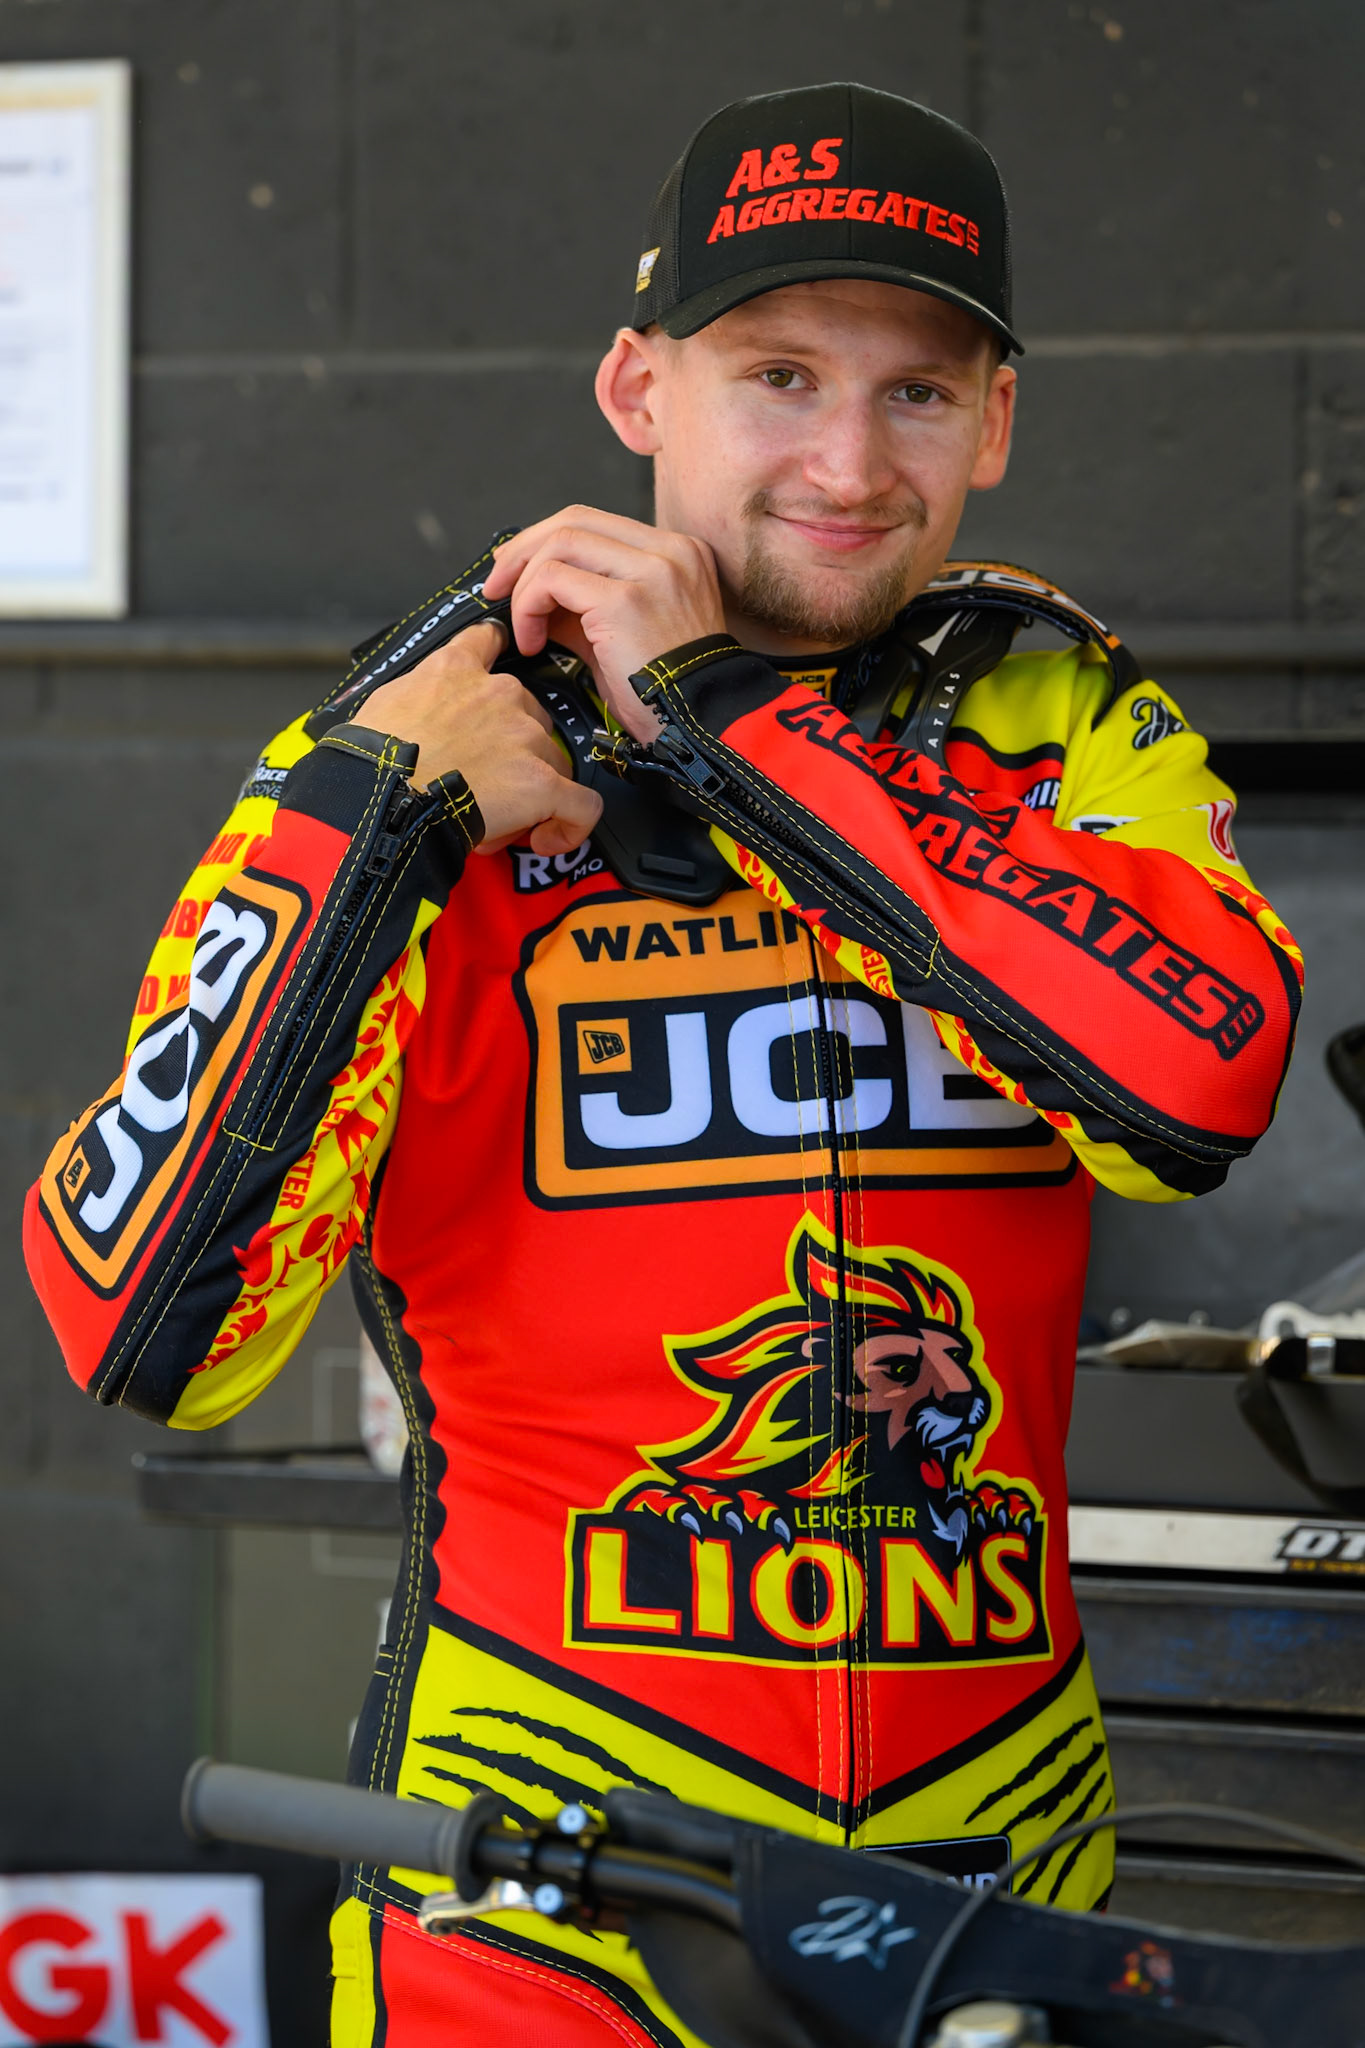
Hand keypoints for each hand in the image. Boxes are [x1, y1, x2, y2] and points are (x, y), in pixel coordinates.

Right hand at [359, 620, 601, 855]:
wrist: (381, 796)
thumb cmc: (372, 758)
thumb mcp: (386, 702)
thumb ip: (418, 695)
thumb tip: (419, 715)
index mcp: (457, 670)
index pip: (489, 641)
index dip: (497, 659)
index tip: (495, 679)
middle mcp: (500, 693)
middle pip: (529, 717)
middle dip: (513, 752)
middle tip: (481, 784)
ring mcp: (525, 736)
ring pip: (551, 762)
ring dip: (531, 790)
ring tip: (494, 818)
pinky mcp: (541, 782)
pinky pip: (581, 805)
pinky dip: (570, 825)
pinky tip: (547, 838)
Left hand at [481, 507, 726, 743]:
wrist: (704, 726)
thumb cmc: (667, 693)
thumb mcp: (625, 634)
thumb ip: (585, 605)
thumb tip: (534, 596)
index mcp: (677, 554)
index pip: (595, 523)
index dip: (545, 542)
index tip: (516, 572)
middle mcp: (670, 551)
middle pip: (574, 520)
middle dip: (523, 551)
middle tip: (496, 587)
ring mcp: (652, 570)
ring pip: (560, 541)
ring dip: (524, 584)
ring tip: (522, 628)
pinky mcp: (626, 599)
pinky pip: (553, 578)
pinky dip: (529, 606)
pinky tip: (535, 641)